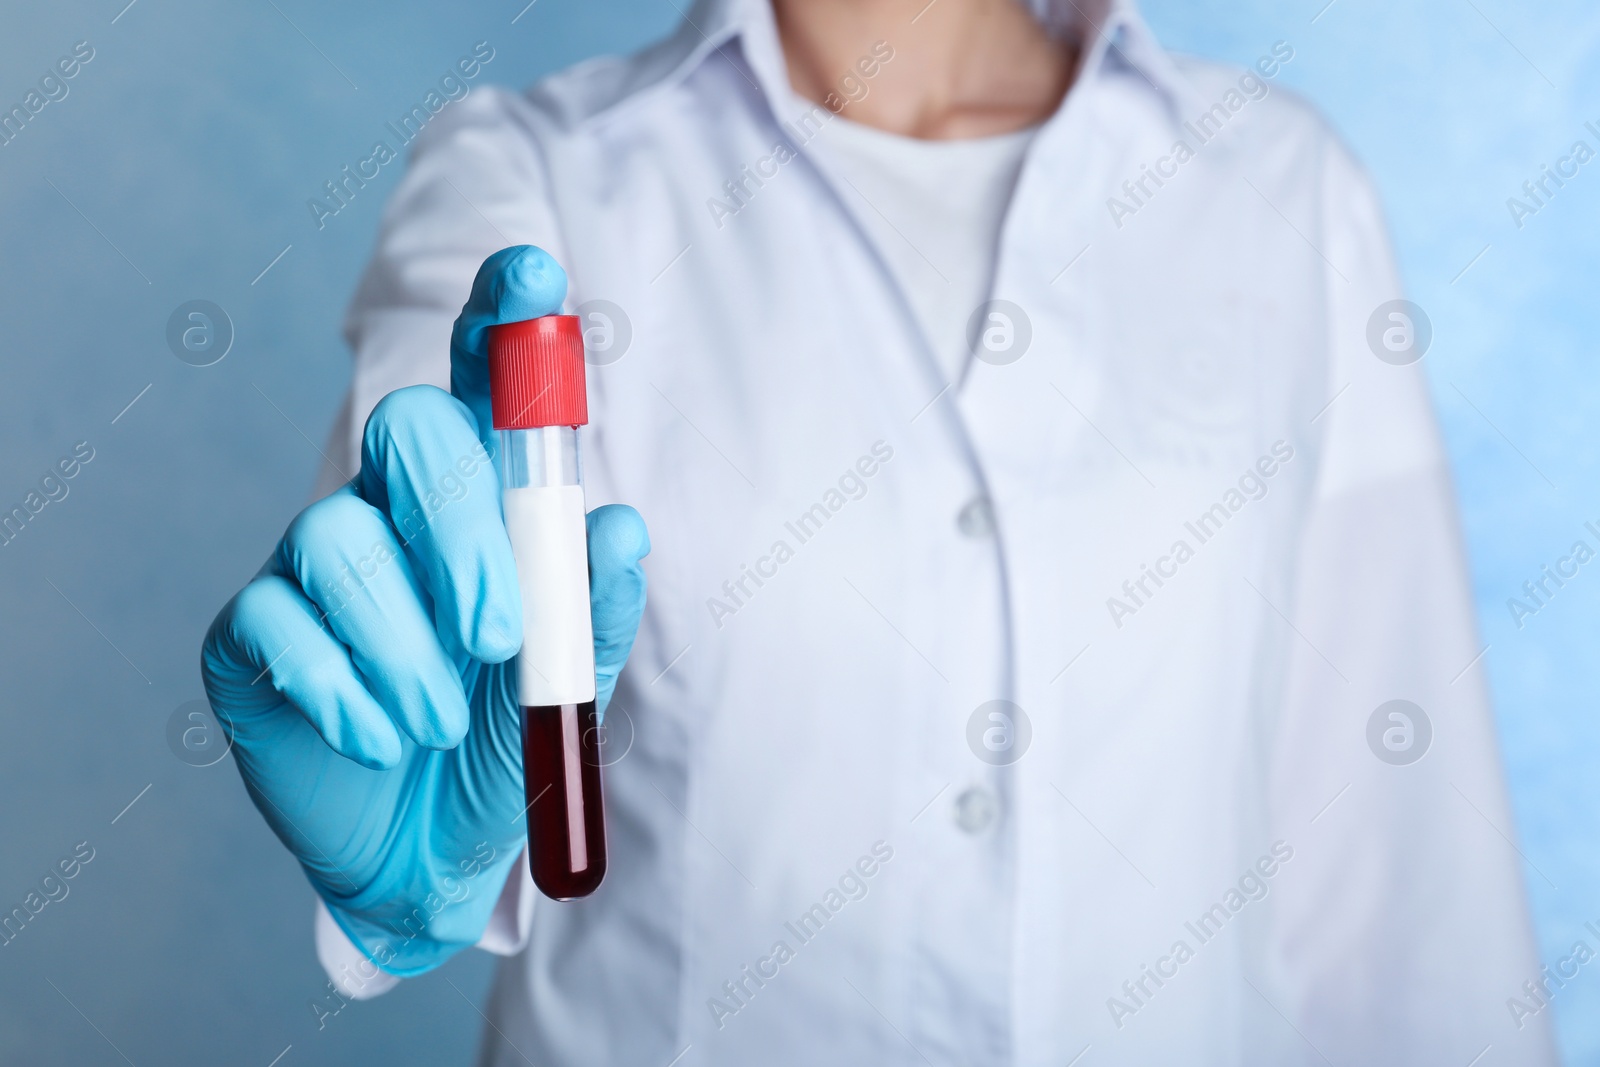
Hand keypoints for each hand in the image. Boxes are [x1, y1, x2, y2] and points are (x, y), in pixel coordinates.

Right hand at [201, 246, 648, 973]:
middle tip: (501, 635)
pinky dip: (340, 684)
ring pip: (338, 536)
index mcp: (481, 503)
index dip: (505, 322)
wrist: (428, 857)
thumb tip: (623, 524)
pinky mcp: (250, 632)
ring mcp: (311, 561)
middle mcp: (393, 507)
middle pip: (406, 431)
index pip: (486, 385)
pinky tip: (377, 735)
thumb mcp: (569, 686)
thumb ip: (594, 610)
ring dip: (405, 644)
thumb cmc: (500, 748)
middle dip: (460, 530)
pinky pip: (278, 622)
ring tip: (437, 722)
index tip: (533, 273)